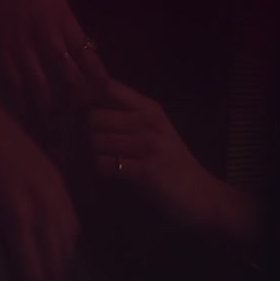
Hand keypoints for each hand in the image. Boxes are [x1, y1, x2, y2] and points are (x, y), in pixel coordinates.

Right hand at [0, 0, 97, 124]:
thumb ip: (65, 22)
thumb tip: (78, 45)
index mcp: (64, 18)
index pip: (88, 56)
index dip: (98, 77)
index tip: (103, 91)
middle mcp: (47, 35)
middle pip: (69, 78)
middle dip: (76, 99)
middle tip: (80, 114)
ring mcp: (21, 45)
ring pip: (41, 87)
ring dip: (48, 106)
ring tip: (53, 121)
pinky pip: (12, 82)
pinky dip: (20, 99)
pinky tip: (23, 110)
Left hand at [85, 79, 226, 230]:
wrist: (200, 194)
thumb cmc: (169, 161)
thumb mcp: (152, 129)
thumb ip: (123, 113)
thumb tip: (82, 99)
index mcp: (149, 108)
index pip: (108, 86)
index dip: (85, 93)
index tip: (79, 107)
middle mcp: (149, 122)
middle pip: (94, 117)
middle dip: (89, 134)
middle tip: (102, 147)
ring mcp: (149, 146)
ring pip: (96, 142)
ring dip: (97, 155)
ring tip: (113, 161)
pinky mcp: (147, 171)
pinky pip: (105, 165)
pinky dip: (104, 172)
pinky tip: (118, 174)